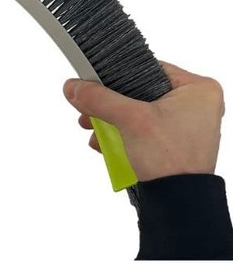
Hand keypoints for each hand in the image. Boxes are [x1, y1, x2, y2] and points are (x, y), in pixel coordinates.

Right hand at [63, 61, 224, 181]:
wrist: (178, 203)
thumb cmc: (171, 160)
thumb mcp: (129, 120)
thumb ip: (99, 98)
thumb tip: (73, 86)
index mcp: (198, 89)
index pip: (147, 68)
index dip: (117, 74)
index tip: (93, 80)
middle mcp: (197, 105)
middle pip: (139, 92)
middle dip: (109, 103)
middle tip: (88, 107)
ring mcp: (187, 126)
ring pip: (138, 112)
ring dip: (111, 121)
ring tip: (91, 128)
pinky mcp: (174, 143)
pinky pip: (142, 129)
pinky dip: (121, 134)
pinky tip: (103, 142)